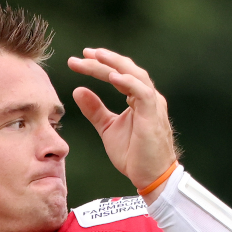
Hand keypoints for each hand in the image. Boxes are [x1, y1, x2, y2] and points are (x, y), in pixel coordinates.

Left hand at [67, 48, 177, 191]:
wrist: (150, 176)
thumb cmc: (133, 154)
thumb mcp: (107, 128)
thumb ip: (94, 110)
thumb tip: (78, 90)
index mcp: (138, 98)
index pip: (118, 74)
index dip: (99, 65)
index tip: (78, 60)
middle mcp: (147, 96)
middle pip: (126, 69)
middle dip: (104, 60)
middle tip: (82, 54)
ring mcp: (152, 104)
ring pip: (135, 75)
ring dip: (115, 64)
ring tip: (95, 56)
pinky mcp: (153, 114)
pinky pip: (142, 92)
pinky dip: (128, 82)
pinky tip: (112, 76)